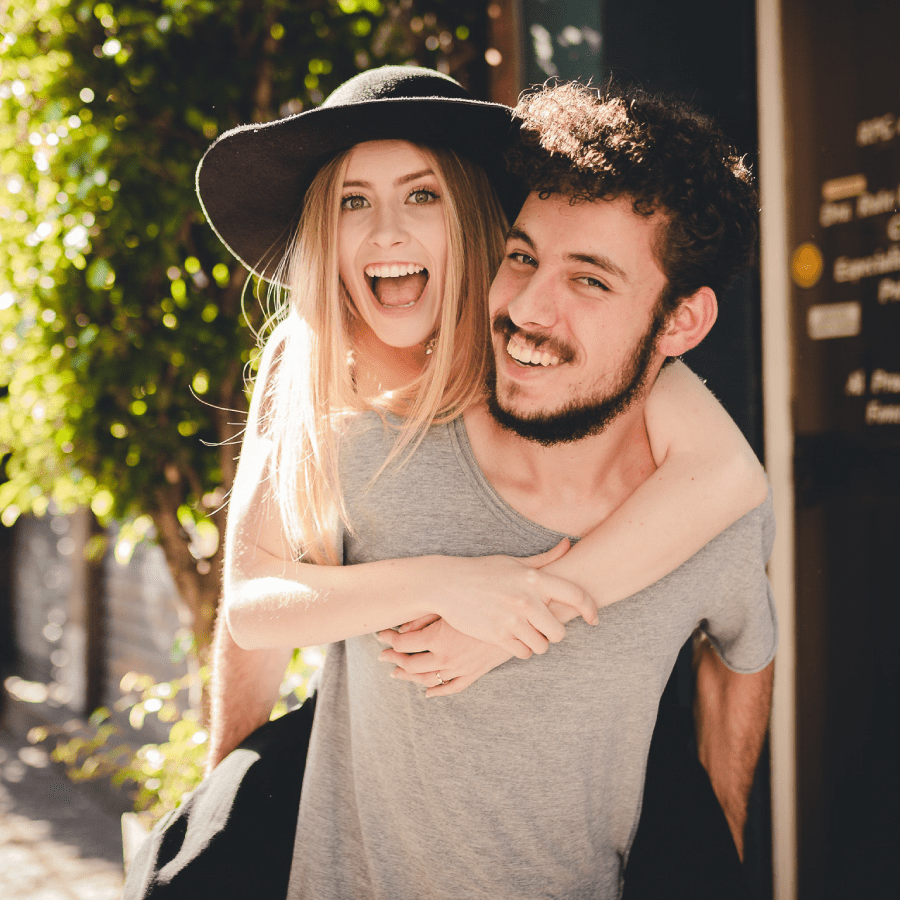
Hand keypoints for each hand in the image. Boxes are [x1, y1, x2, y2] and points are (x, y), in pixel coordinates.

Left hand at [377, 617, 512, 696]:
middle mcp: (447, 657)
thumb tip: (402, 628)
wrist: (518, 616)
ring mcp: (461, 668)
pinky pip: (452, 688)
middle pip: (411, 665)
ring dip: (409, 677)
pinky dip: (437, 691)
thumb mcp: (452, 606)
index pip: (403, 643)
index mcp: (438, 638)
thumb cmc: (484, 602)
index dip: (389, 639)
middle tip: (384, 655)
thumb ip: (425, 617)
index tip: (382, 635)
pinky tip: (427, 692)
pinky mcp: (475, 673)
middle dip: (394, 659)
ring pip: (427, 679)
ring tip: (396, 672)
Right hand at [424, 540, 596, 659]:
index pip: (576, 595)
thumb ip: (545, 559)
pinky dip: (523, 650)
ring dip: (538, 644)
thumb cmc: (482, 571)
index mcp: (534, 578)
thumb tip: (569, 544)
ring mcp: (512, 619)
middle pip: (560, 631)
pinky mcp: (497, 635)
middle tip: (544, 628)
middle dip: (554, 633)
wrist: (447, 584)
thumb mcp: (514, 562)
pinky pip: (524, 653)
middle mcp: (526, 599)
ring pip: (542, 646)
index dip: (591, 608)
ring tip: (529, 635)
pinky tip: (515, 640)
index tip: (594, 619)